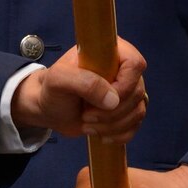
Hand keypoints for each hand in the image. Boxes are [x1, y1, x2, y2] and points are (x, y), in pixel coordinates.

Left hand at [11, 37, 147, 140]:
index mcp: (109, 52)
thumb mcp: (59, 80)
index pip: (135, 64)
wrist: (49, 109)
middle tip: (86, 116)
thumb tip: (113, 100)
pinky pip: (136, 124)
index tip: (103, 100)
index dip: (124, 86)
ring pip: (138, 110)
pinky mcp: (126, 110)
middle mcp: (122, 69)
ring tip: (87, 126)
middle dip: (112, 112)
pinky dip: (120, 134)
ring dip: (113, 125)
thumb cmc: (52, 88)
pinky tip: (101, 135)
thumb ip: (84, 82)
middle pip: (137, 92)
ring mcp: (126, 90)